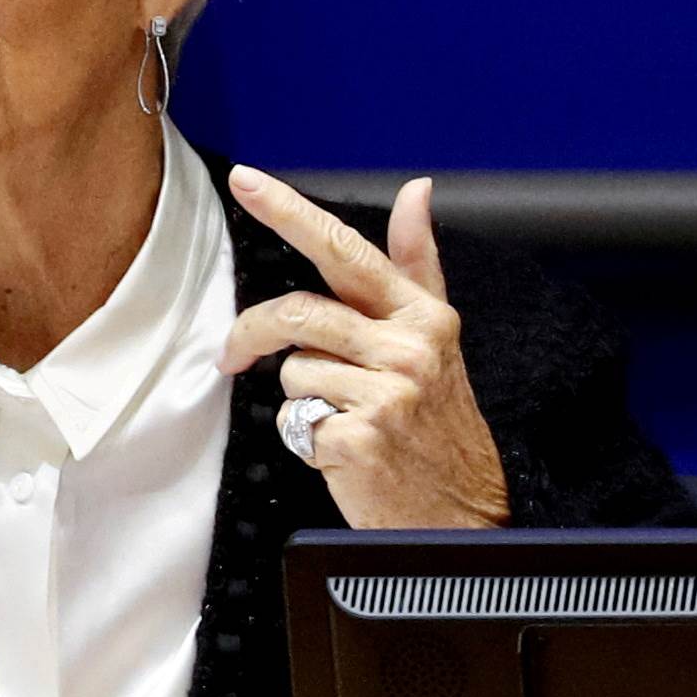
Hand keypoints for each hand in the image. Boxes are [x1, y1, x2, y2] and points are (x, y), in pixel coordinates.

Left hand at [219, 165, 509, 529]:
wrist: (461, 517)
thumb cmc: (437, 423)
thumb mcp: (436, 337)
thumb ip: (417, 261)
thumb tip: (416, 189)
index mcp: (422, 314)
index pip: (344, 250)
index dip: (289, 211)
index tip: (245, 179)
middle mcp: (409, 347)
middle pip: (296, 313)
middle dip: (252, 333)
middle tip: (234, 354)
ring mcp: (388, 394)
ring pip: (292, 371)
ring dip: (302, 398)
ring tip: (342, 417)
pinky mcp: (362, 438)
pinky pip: (293, 421)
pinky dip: (306, 438)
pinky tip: (342, 451)